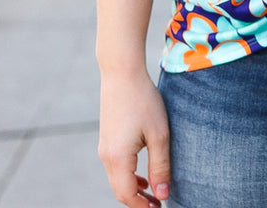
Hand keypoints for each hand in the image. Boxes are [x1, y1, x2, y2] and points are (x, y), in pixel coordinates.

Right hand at [98, 70, 170, 206]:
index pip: (128, 195)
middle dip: (138, 202)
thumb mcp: (159, 134)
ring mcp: (104, 147)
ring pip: (117, 179)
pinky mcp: (107, 139)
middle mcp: (106, 156)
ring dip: (134, 189)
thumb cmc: (143, 100)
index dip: (143, 207)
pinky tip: (143, 174)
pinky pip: (115, 167)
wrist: (122, 72)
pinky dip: (128, 176)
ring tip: (154, 192)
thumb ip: (161, 167)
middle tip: (159, 204)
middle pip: (120, 191)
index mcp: (118, 158)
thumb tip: (162, 195)